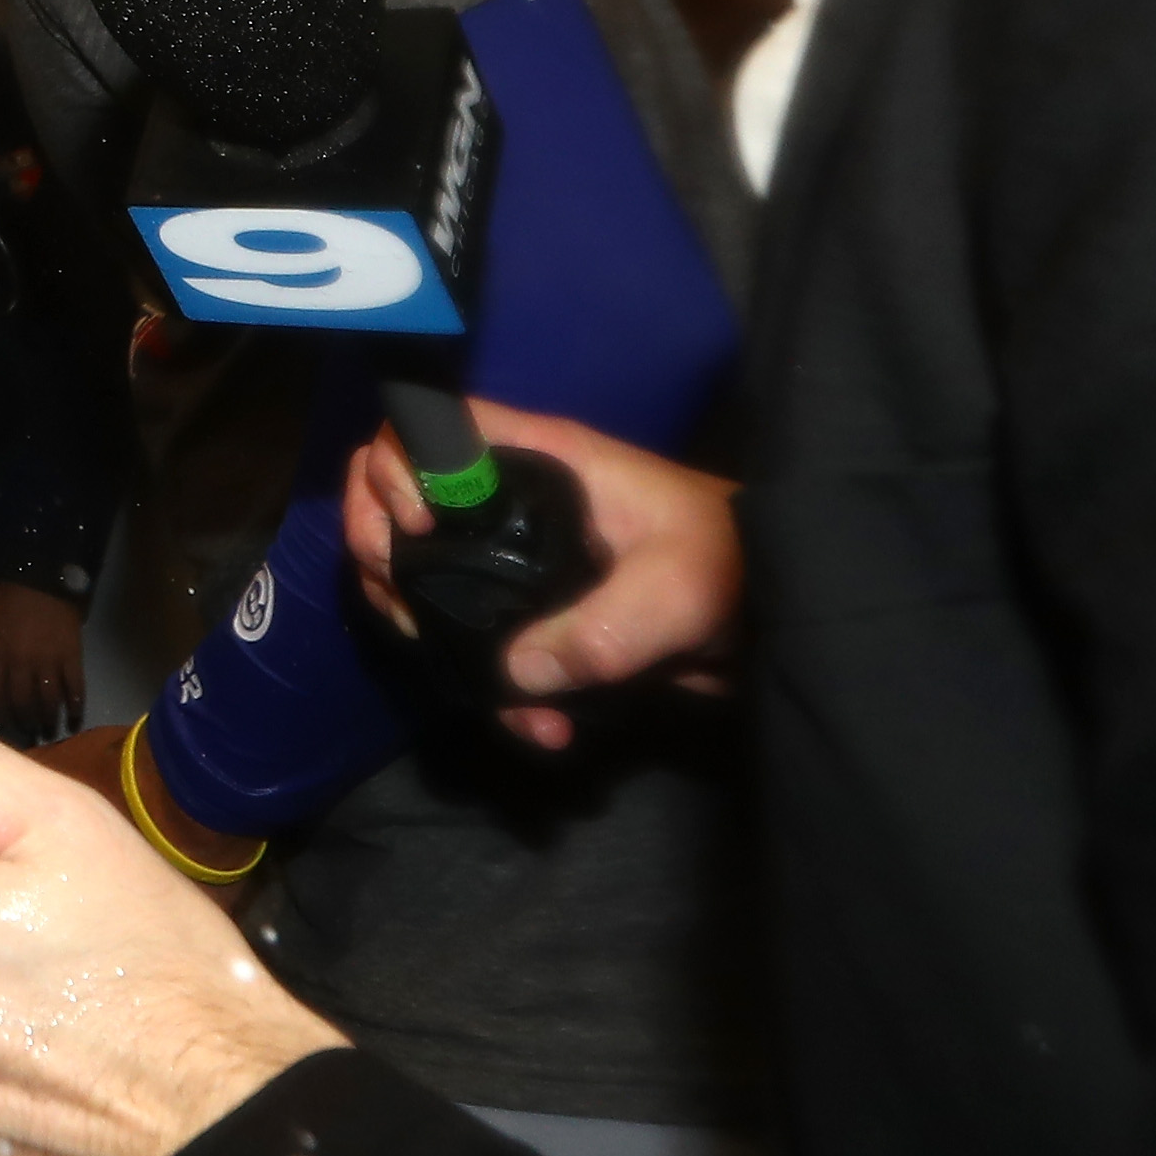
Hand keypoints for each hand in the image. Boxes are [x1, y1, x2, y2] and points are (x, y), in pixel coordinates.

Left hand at [0, 582, 83, 733]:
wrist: (41, 575)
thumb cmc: (7, 596)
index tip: (2, 725)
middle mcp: (21, 663)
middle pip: (22, 702)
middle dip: (24, 722)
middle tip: (28, 733)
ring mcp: (48, 660)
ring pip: (48, 699)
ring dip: (48, 719)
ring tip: (49, 731)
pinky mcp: (71, 655)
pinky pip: (74, 685)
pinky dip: (76, 703)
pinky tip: (75, 716)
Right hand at [345, 404, 743, 748]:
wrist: (776, 613)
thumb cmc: (732, 565)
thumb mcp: (675, 593)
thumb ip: (600, 630)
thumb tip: (517, 673)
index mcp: (540, 461)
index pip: (430, 427)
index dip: (398, 467)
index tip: (418, 527)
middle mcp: (511, 498)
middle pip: (396, 497)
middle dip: (380, 556)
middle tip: (407, 610)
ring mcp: (515, 556)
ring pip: (422, 575)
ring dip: (428, 634)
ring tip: (485, 692)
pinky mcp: (533, 614)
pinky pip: (476, 640)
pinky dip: (491, 689)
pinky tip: (538, 728)